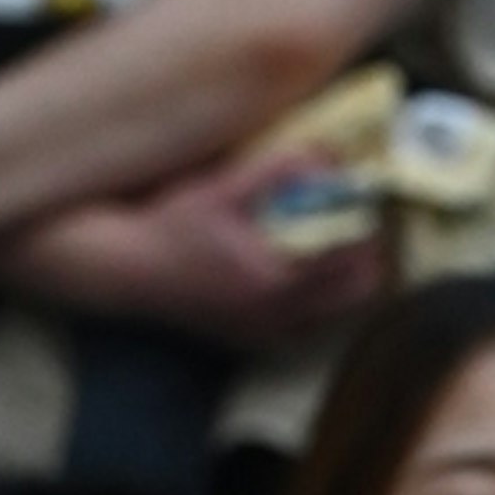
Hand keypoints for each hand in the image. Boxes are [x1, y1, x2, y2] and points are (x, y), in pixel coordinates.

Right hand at [29, 153, 388, 348]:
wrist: (124, 271)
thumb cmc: (168, 225)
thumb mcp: (219, 188)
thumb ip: (274, 170)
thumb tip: (324, 153)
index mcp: (273, 277)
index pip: (353, 258)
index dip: (370, 225)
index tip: (366, 198)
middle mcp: (274, 314)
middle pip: (358, 292)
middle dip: (366, 255)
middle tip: (353, 220)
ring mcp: (263, 333)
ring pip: (337, 312)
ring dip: (344, 279)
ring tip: (329, 242)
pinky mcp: (249, 340)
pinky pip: (307, 327)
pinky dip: (316, 302)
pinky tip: (296, 270)